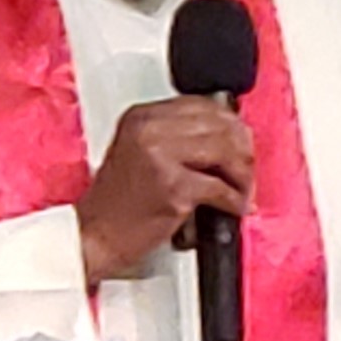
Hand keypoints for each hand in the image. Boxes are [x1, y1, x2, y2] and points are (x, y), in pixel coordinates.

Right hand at [77, 98, 256, 285]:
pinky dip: (235, 201)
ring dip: (242, 175)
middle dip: (242, 149)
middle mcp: (150, 131)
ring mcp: (161, 158)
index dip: (230, 123)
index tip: (240, 140)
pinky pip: (220, 188)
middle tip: (247, 168)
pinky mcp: (173, 188)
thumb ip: (173, 137)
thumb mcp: (137, 152)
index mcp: (141, 117)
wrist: (94, 235)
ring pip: (224, 152)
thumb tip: (223, 136)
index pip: (201, 105)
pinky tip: (235, 207)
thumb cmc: (116, 202)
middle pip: (218, 125)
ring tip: (242, 189)